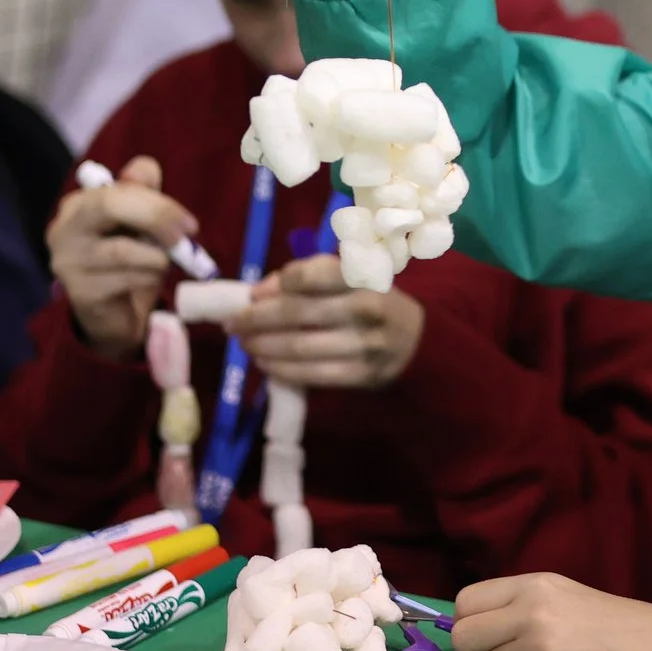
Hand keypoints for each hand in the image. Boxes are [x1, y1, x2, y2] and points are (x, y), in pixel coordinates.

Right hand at [46, 155, 196, 355]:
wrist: (112, 316)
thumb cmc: (128, 263)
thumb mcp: (139, 225)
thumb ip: (142, 192)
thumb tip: (146, 168)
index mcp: (79, 205)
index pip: (118, 189)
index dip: (158, 202)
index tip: (189, 223)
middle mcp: (64, 228)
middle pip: (109, 205)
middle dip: (156, 217)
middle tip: (187, 236)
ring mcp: (68, 261)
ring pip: (123, 249)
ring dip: (156, 258)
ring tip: (162, 266)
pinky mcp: (80, 292)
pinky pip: (126, 279)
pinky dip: (148, 279)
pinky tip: (147, 283)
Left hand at [225, 252, 425, 388]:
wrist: (420, 341)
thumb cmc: (373, 300)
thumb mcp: (350, 277)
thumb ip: (308, 277)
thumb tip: (259, 292)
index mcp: (362, 275)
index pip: (308, 276)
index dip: (273, 285)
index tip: (251, 295)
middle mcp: (365, 307)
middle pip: (297, 314)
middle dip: (256, 320)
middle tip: (232, 325)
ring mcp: (366, 344)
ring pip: (301, 347)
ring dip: (264, 348)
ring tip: (245, 346)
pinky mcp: (363, 375)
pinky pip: (313, 375)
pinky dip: (283, 371)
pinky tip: (266, 365)